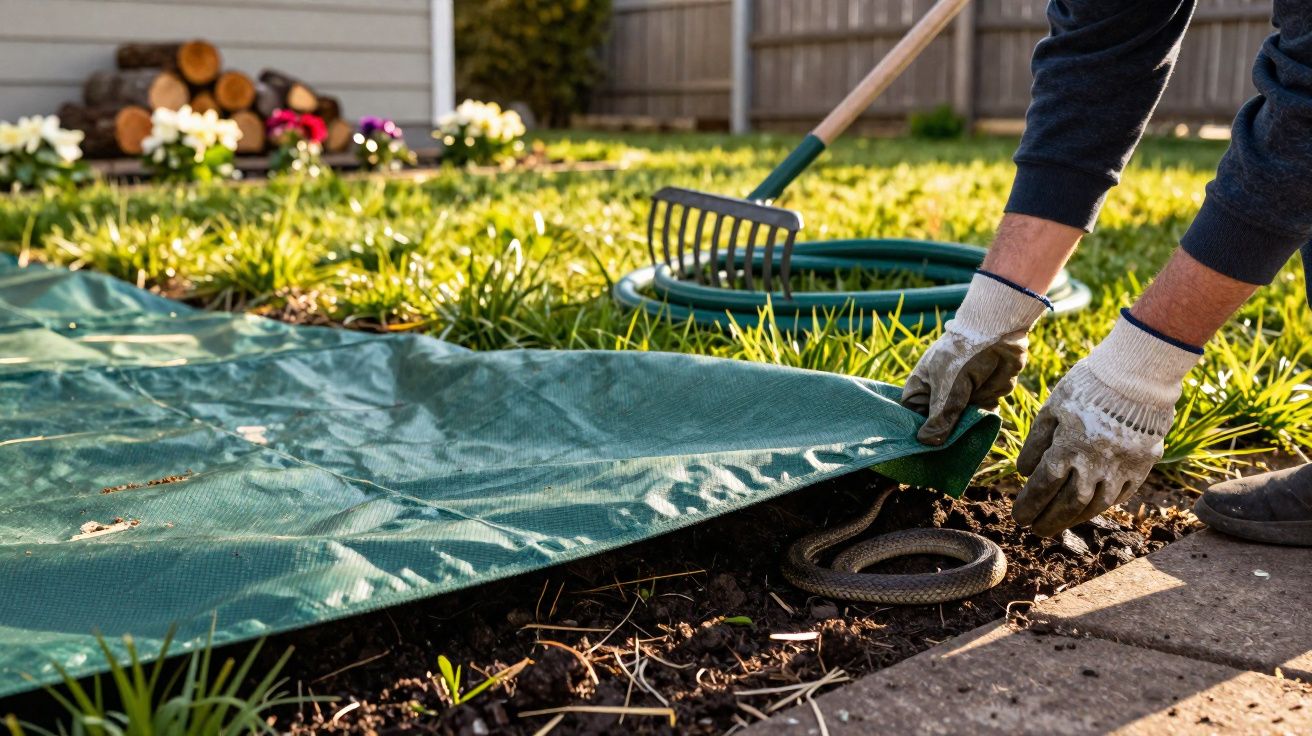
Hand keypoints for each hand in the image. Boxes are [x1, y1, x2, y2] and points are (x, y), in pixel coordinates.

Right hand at [902, 272, 1049, 444]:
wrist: (999, 335)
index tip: (918, 454)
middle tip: (942, 459)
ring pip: (959, 426)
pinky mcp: (982, 400)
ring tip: (962, 448)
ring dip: (964, 432)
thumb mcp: (948, 388)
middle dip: (942, 439)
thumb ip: (939, 417)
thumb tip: (926, 443)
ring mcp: (960, 399)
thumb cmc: (963, 356)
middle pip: (937, 427)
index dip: (915, 434)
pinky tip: (979, 434)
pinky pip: (979, 421)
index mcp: (920, 389)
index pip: (912, 418)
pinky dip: (981, 425)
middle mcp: (938, 396)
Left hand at [1013, 313, 1201, 535]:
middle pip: (1067, 504)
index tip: (1018, 516)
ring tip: (1059, 524)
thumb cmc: (1086, 387)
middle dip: (1049, 520)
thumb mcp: (1052, 409)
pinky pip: (1121, 495)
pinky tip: (1090, 509)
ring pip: (1095, 505)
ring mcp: (1121, 468)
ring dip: (1074, 519)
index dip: (1029, 505)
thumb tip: (1024, 473)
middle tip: (1036, 530)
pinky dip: (1102, 506)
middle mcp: (1094, 464)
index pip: (1043, 487)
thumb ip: (1036, 443)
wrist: (1137, 376)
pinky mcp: (1142, 466)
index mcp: (1068, 448)